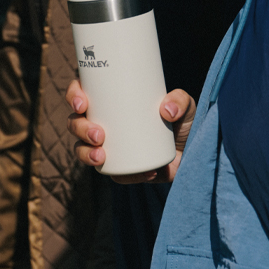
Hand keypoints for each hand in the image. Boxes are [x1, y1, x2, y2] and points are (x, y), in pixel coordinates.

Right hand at [66, 79, 195, 183]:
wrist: (194, 151)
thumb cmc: (183, 121)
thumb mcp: (185, 105)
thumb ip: (180, 100)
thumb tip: (167, 110)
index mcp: (112, 101)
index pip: (83, 93)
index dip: (74, 96)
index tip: (81, 103)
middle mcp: (105, 123)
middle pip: (77, 123)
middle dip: (80, 129)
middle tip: (98, 134)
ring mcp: (111, 146)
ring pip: (83, 149)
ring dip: (85, 154)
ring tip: (101, 155)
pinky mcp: (122, 168)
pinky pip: (113, 174)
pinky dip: (122, 175)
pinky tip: (141, 173)